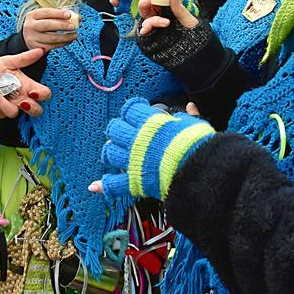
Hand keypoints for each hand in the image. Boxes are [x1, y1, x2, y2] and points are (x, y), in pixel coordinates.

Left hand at [0, 49, 51, 118]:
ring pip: (12, 113)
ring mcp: (9, 106)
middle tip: (22, 101)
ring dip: (0, 100)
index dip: (42, 95)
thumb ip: (24, 58)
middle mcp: (21, 98)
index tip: (32, 92)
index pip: (45, 94)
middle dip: (31, 108)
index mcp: (27, 86)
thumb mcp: (8, 61)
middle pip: (37, 111)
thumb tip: (40, 50)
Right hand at [22, 7, 77, 51]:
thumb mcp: (47, 17)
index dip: (58, 13)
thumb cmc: (42, 24)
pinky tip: (69, 40)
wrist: (29, 38)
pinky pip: (52, 46)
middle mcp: (30, 26)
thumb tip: (78, 17)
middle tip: (73, 26)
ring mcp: (33, 38)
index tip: (69, 15)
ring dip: (65, 37)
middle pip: (47, 25)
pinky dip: (63, 43)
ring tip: (75, 35)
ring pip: (51, 38)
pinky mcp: (37, 47)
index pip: (46, 12)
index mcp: (32, 15)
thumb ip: (61, 16)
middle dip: (62, 26)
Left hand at [88, 97, 213, 203]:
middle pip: (114, 129)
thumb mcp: (195, 125)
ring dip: (111, 152)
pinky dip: (104, 186)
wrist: (199, 171)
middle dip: (118, 129)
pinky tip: (94, 186)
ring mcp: (132, 161)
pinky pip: (114, 184)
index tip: (135, 111)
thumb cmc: (197, 147)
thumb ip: (189, 116)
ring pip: (110, 153)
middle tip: (124, 132)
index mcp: (149, 124)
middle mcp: (136, 140)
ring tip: (115, 152)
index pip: (130, 110)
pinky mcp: (134, 181)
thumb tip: (191, 107)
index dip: (131, 110)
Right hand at [137, 0, 199, 36]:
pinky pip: (144, 28)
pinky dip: (145, 27)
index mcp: (168, 6)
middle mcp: (160, 13)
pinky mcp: (151, 34)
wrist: (192, 51)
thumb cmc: (192, 33)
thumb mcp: (188, 19)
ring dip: (146, 11)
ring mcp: (155, 23)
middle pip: (148, 2)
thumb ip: (179, 8)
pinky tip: (146, 30)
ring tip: (160, 19)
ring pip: (145, 13)